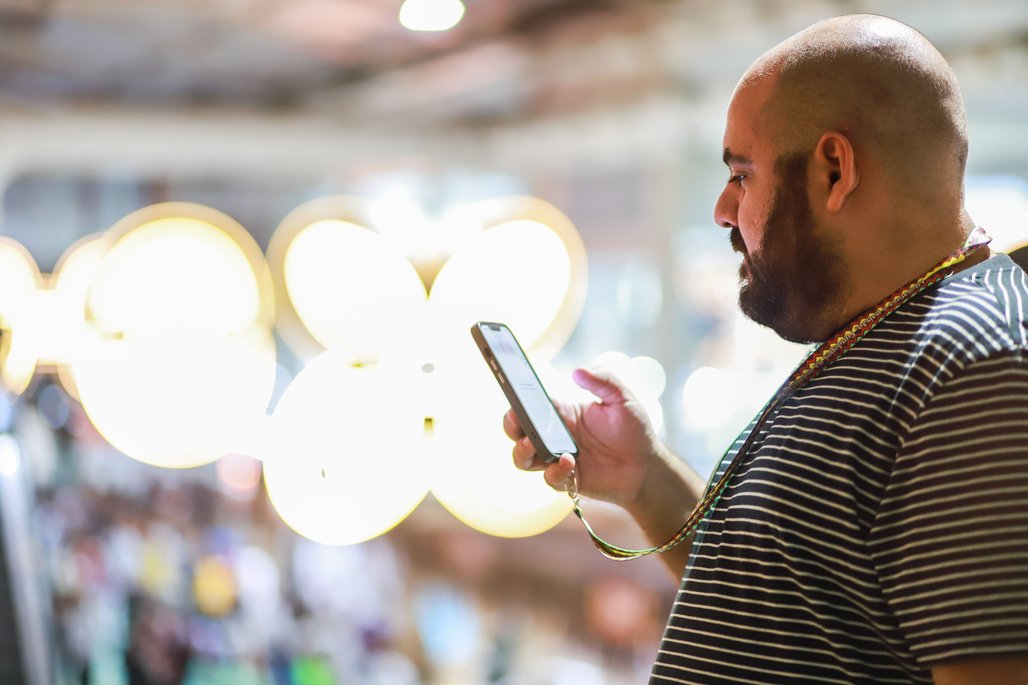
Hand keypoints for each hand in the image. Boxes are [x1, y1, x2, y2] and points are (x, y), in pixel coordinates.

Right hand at [504, 366, 663, 507]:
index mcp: (562, 413)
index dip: (516, 399)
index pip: (530, 405)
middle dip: (510, 425)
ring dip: (522, 451)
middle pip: (517, 432)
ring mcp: (558, 459)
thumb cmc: (634, 430)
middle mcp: (555, 436)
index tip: (512, 391)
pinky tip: (569, 462)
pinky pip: (550, 479)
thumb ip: (604, 381)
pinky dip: (554, 472)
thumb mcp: (623, 399)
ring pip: (523, 458)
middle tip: (515, 419)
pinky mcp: (568, 480)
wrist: (648, 466)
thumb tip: (577, 370)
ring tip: (533, 444)